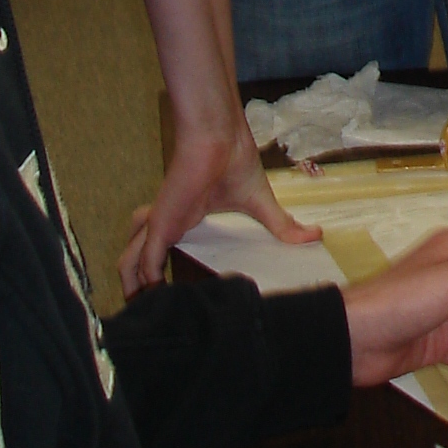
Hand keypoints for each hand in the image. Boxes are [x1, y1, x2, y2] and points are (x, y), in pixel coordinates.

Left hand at [119, 112, 321, 296]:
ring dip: (132, 284)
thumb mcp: (260, 201)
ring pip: (131, 258)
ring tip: (140, 309)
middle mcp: (167, 221)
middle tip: (144, 306)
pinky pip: (145, 260)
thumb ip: (281, 224)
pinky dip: (145, 281)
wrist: (219, 138)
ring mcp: (161, 223)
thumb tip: (315, 235)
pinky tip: (152, 299)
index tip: (166, 290)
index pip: (161, 242)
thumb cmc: (234, 160)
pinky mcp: (161, 224)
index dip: (157, 264)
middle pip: (137, 253)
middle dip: (134, 280)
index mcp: (185, 215)